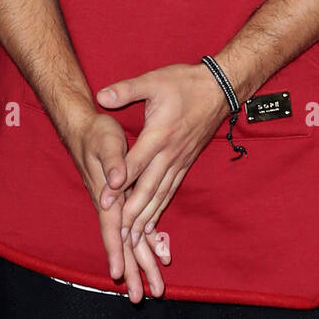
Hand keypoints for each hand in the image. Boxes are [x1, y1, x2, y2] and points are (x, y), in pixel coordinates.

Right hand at [64, 109, 171, 301]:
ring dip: (139, 265)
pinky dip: (144, 245)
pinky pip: (133, 229)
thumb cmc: (96, 134)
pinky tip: (153, 257)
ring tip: (150, 290)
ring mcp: (115, 206)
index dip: (116, 252)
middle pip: (122, 244)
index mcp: (107, 195)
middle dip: (133, 271)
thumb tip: (116, 182)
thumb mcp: (106, 141)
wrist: (86, 129)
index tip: (119, 276)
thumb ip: (113, 162)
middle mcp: (110, 206)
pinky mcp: (121, 201)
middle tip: (143, 298)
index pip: (112, 228)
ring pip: (128, 242)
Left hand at [96, 63, 227, 252]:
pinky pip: (171, 190)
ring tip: (132, 239)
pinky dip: (160, 208)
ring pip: (160, 194)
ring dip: (146, 217)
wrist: (218, 88)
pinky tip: (152, 223)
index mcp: (159, 134)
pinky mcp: (185, 162)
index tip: (104, 201)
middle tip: (118, 234)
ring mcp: (179, 160)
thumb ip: (126, 89)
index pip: (135, 164)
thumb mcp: (154, 80)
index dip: (118, 183)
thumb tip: (100, 96)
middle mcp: (170, 153)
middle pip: (148, 188)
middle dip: (132, 213)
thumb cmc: (185, 82)